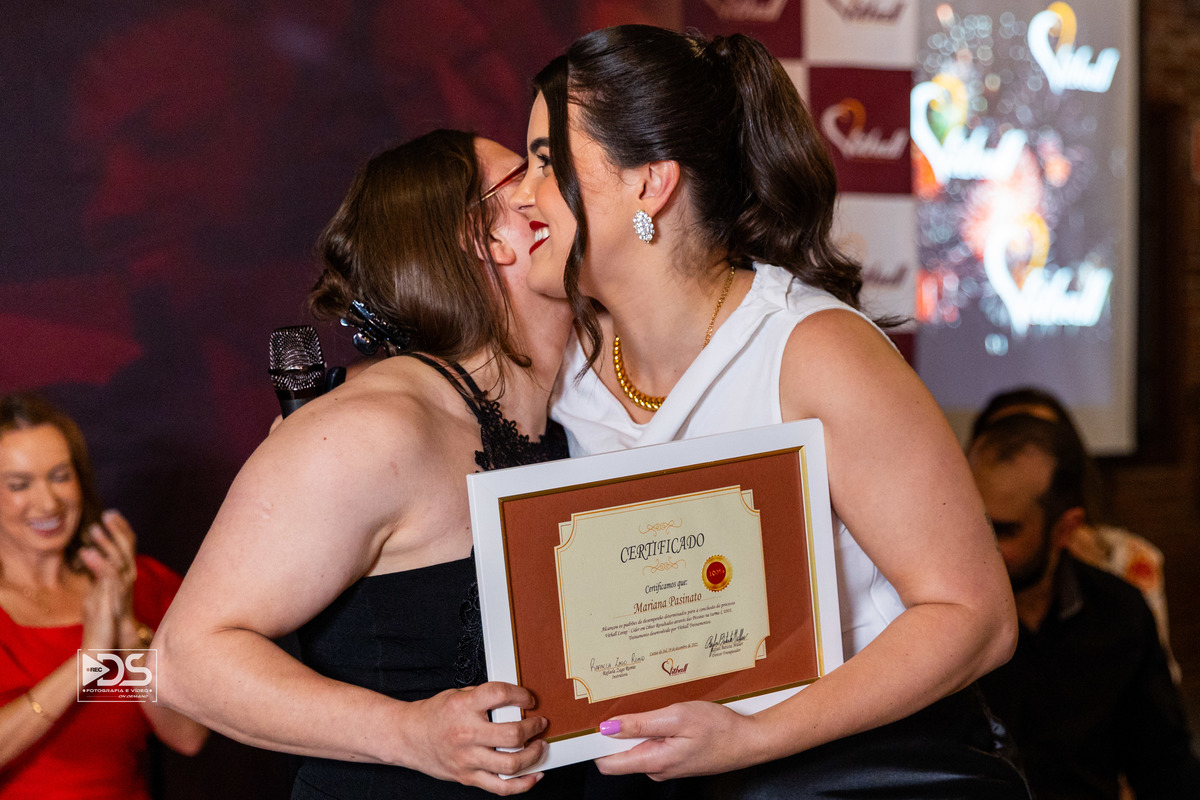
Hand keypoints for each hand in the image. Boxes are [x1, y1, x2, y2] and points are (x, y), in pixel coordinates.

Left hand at [78, 510, 138, 650]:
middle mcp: (128, 576)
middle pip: (129, 546)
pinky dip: (97, 562)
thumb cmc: (103, 616)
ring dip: (106, 541)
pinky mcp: (115, 595)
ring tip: (93, 529)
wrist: (109, 639)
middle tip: (107, 513)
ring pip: (120, 557)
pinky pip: (108, 574)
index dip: (121, 529)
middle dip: (118, 528)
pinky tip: (86, 552)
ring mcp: (124, 586)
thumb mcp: (99, 589)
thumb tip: (90, 557)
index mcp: (125, 573)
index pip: (127, 545)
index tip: (111, 514)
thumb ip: (98, 573)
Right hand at [398, 682, 547, 794]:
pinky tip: (534, 775)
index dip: (521, 694)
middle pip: (512, 734)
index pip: (500, 694)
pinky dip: (523, 784)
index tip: (529, 698)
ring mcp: (467, 759)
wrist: (407, 737)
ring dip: (533, 754)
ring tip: (539, 746)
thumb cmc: (433, 715)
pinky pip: (501, 787)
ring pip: (511, 764)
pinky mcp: (468, 777)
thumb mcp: (457, 695)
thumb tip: (516, 700)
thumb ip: (484, 697)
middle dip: (534, 728)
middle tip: (540, 723)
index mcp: (463, 706)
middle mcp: (466, 733)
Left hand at [594, 701, 760, 780]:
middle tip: (630, 703)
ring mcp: (666, 766)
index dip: (596, 744)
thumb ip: (640, 725)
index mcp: (653, 761)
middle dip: (619, 730)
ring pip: (638, 747)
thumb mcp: (677, 717)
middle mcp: (656, 769)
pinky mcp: (675, 759)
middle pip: (620, 753)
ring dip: (639, 727)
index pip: (608, 764)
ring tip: (654, 707)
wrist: (750, 742)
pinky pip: (654, 745)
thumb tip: (608, 729)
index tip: (592, 723)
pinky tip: (667, 716)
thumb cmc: (719, 729)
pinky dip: (654, 730)